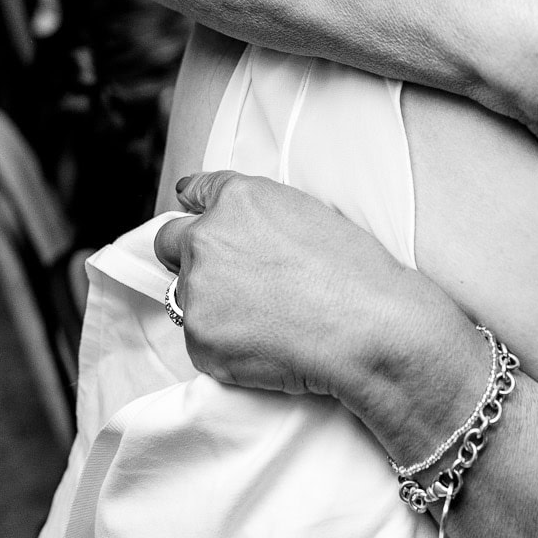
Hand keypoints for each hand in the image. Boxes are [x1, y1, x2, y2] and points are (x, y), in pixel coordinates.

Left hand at [154, 171, 453, 401]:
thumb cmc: (356, 272)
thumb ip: (261, 213)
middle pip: (169, 242)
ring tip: (263, 320)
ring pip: (185, 296)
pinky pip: (201, 340)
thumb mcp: (310, 213)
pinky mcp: (199, 339)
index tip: (192, 214)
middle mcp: (206, 238)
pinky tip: (265, 345)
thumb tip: (239, 226)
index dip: (195, 206)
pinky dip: (225, 344)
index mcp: (237, 199)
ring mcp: (197, 290)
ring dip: (211, 304)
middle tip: (224, 279)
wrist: (368, 328)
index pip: (195, 192)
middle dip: (187, 255)